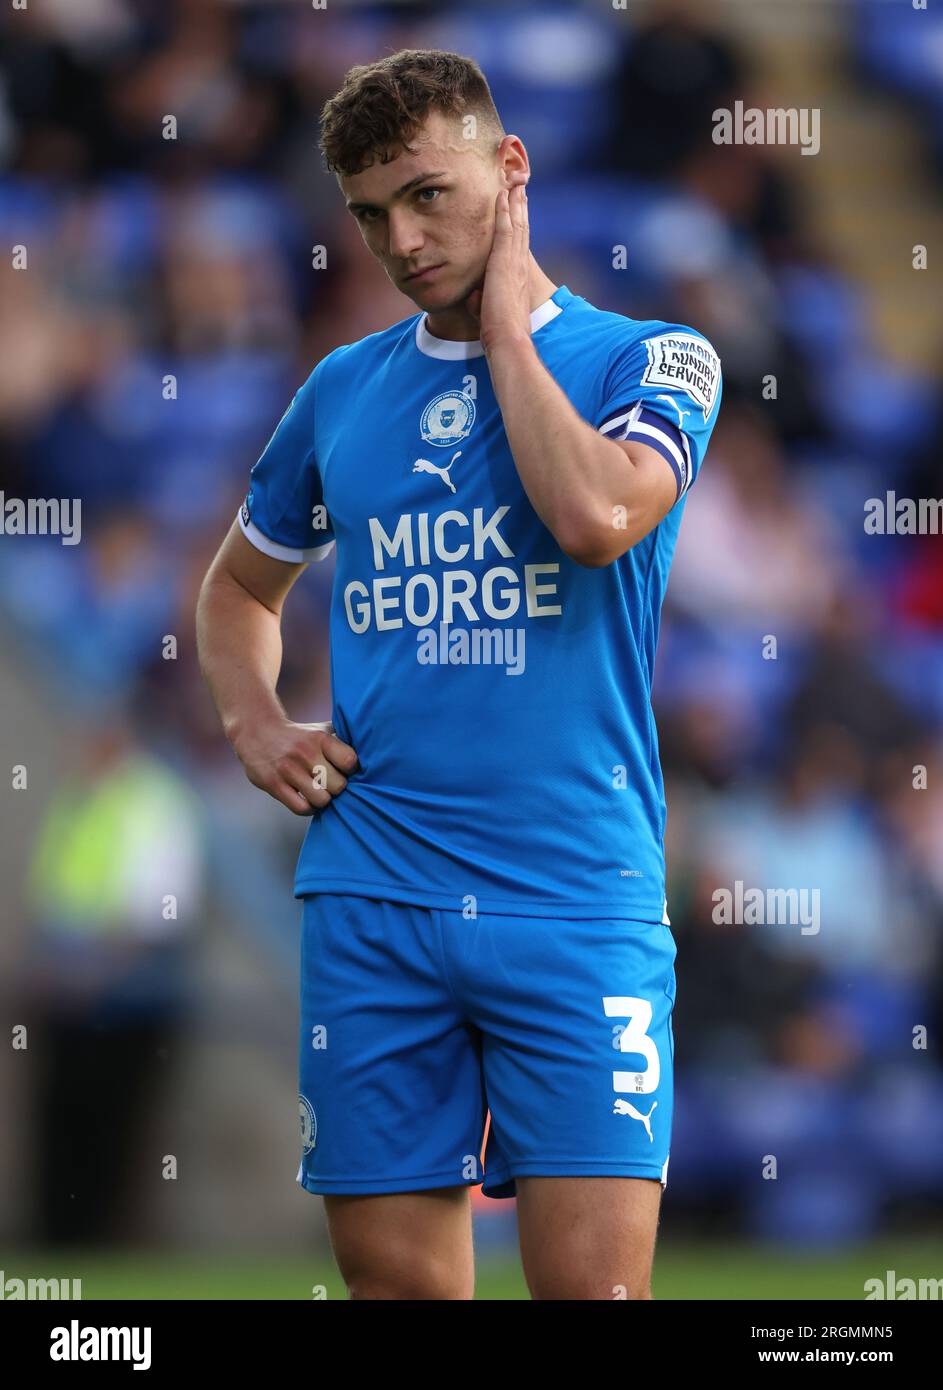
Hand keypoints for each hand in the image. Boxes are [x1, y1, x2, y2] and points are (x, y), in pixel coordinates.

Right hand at [233, 716, 358, 816]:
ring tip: (320, 792)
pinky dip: (308, 808)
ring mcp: (288, 770)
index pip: (350, 760)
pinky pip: (301, 808)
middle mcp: (305, 753)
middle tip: (331, 784)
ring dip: (323, 800)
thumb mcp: (321, 729)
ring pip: (321, 800)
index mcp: (320, 738)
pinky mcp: (273, 784)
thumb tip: (375, 751)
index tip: (345, 770)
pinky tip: (308, 800)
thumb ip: (344, 739)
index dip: (352, 769)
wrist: (257, 732)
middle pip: (338, 786)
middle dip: (338, 788)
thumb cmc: (299, 736)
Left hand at [466, 178, 531, 352]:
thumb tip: (474, 297)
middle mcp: (519, 266)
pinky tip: (502, 195)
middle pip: (521, 229)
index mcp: (516, 276)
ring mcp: (513, 262)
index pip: (518, 245)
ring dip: (515, 202)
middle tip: (520, 187)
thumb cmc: (498, 332)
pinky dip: (505, 211)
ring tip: (514, 182)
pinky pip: (506, 229)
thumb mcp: (488, 311)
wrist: (507, 338)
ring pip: (516, 224)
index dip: (519, 225)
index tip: (517, 209)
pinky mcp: (505, 262)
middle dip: (520, 207)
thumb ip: (481, 300)